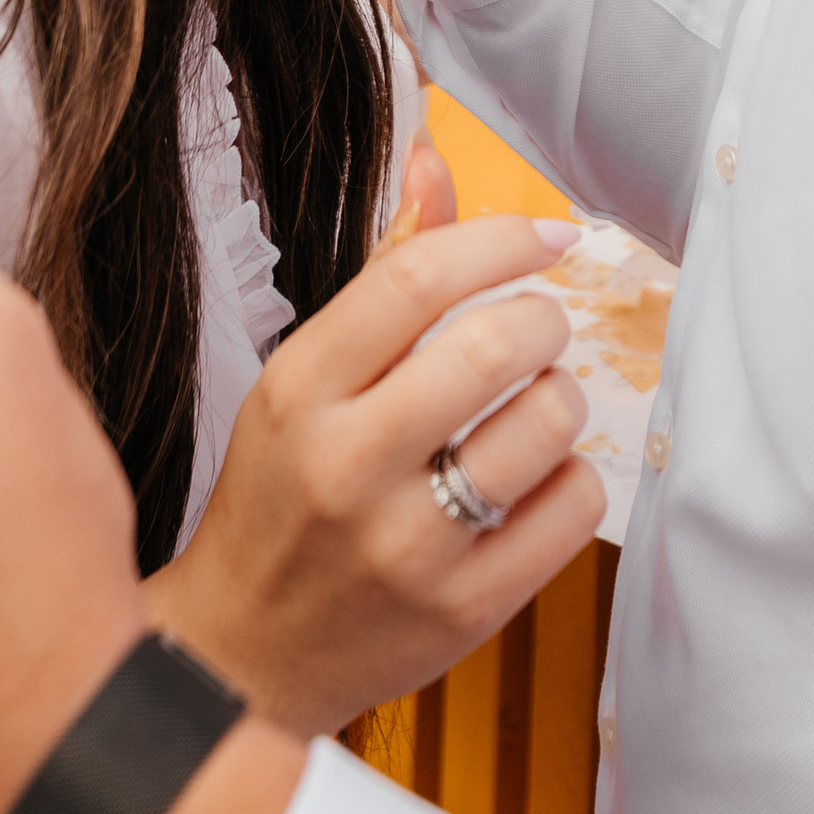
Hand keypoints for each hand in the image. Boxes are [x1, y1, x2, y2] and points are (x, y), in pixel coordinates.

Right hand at [149, 208, 601, 730]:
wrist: (241, 655)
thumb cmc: (278, 501)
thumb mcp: (301, 381)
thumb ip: (381, 273)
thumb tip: (435, 159)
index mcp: (298, 392)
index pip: (415, 279)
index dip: (498, 239)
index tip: (543, 236)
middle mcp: (345, 466)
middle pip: (492, 347)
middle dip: (542, 318)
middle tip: (539, 327)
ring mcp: (407, 546)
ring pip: (546, 425)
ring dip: (563, 396)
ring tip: (535, 405)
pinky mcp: (464, 611)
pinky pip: (571, 510)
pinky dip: (572, 479)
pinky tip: (534, 480)